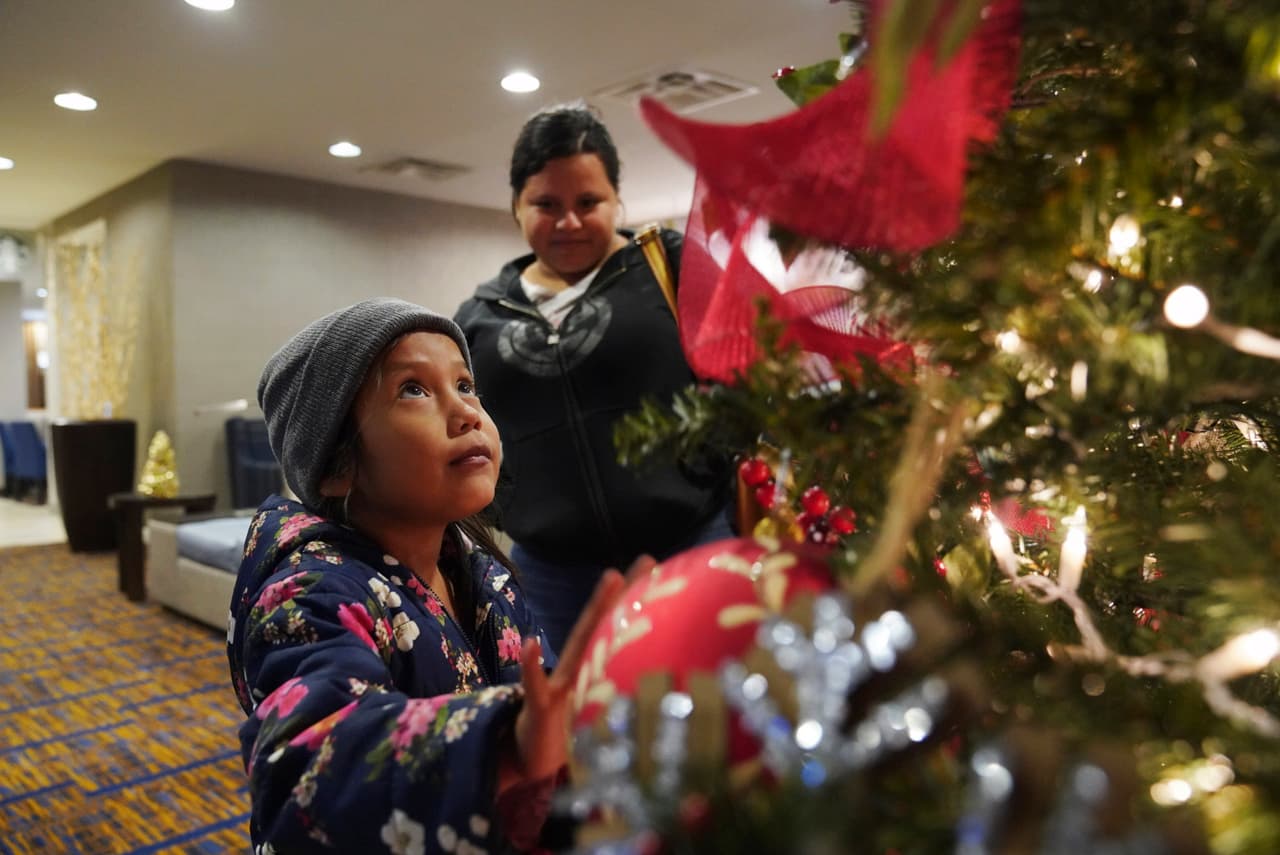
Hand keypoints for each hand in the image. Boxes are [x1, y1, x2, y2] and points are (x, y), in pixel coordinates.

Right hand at [508, 555, 656, 784]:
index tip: (664, 570)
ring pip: (580, 642)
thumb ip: (612, 689)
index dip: (640, 601)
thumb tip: (646, 677)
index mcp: (593, 668)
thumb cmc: (566, 729)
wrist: (528, 758)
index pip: (618, 630)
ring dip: (595, 612)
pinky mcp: (540, 707)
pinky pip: (535, 685)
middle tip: (647, 559)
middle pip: (604, 622)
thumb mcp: (595, 709)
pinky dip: (532, 666)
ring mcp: (559, 683)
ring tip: (611, 578)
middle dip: (627, 591)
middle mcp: (578, 666)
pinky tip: (531, 644)